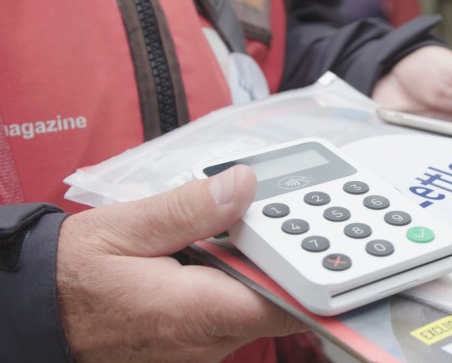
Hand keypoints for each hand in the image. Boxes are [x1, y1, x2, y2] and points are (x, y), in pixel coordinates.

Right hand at [56, 165, 306, 362]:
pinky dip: (239, 275)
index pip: (282, 304)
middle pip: (276, 300)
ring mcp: (203, 343)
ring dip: (262, 263)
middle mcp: (206, 339)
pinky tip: (227, 241)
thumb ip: (190, 209)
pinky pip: (234, 307)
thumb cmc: (75, 275)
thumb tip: (244, 184)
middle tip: (296, 207)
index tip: (334, 243)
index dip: (314, 275)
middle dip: (289, 255)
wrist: (40, 314)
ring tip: (255, 215)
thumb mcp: (127, 228)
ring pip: (256, 302)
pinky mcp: (196, 338)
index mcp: (194, 313)